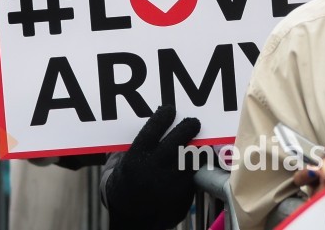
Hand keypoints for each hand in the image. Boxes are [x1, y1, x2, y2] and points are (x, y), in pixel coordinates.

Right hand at [106, 105, 199, 229]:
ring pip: (190, 160)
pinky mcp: (183, 197)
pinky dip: (197, 166)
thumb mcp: (124, 162)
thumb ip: (138, 143)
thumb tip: (155, 119)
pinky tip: (198, 160)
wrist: (131, 216)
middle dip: (188, 128)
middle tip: (193, 122)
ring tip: (199, 141)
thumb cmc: (128, 181)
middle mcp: (153, 171)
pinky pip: (194, 176)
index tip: (170, 109)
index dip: (163, 117)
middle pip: (177, 143)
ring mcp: (169, 185)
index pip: (152, 131)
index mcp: (135, 159)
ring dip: (197, 148)